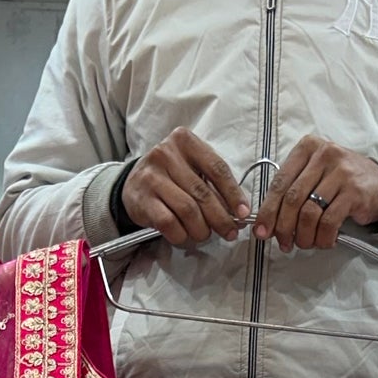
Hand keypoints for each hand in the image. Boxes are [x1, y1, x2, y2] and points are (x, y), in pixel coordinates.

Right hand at [121, 130, 249, 245]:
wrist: (133, 183)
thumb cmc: (171, 176)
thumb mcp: (193, 169)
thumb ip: (213, 185)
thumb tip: (239, 213)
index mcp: (185, 142)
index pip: (217, 169)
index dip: (234, 194)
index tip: (244, 213)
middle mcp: (166, 154)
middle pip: (203, 193)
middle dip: (221, 218)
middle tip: (230, 232)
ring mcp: (152, 176)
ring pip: (188, 210)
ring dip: (201, 229)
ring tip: (204, 234)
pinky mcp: (142, 198)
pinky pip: (169, 223)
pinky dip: (181, 234)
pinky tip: (184, 235)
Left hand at [250, 137, 377, 250]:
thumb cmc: (339, 182)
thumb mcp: (314, 175)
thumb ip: (291, 191)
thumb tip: (266, 223)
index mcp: (307, 147)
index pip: (280, 182)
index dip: (268, 210)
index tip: (261, 231)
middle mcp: (324, 154)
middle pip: (292, 198)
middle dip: (284, 227)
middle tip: (283, 243)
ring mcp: (341, 172)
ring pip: (309, 213)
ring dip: (303, 236)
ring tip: (305, 243)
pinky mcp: (354, 191)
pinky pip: (329, 222)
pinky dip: (322, 238)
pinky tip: (324, 241)